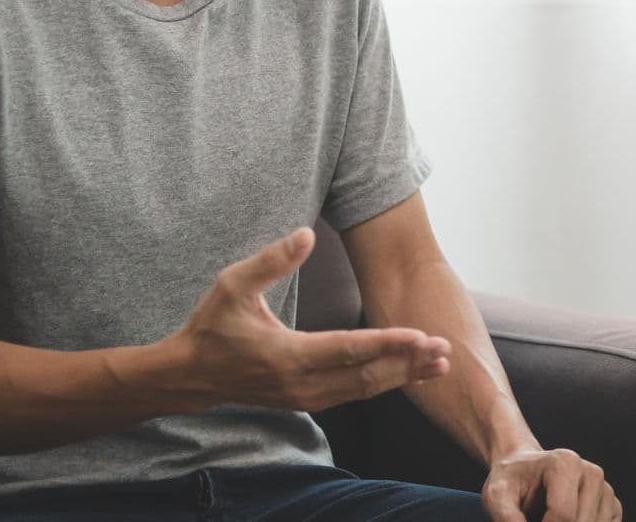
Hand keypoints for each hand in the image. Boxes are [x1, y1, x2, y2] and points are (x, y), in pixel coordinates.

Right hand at [165, 228, 451, 411]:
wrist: (190, 375)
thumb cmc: (212, 324)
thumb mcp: (232, 284)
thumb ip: (271, 260)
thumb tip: (307, 234)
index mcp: (285, 355)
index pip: (346, 350)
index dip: (386, 342)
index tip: (420, 335)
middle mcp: (299, 384)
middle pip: (365, 376)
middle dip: (408, 362)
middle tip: (445, 348)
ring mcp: (304, 398)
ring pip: (364, 389)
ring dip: (403, 376)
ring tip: (440, 364)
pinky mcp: (307, 402)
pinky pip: (354, 394)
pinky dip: (385, 384)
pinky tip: (412, 374)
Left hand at [481, 447, 621, 521]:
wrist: (523, 471)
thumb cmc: (510, 482)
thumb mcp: (496, 496)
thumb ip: (507, 519)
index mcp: (566, 463)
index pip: (564, 516)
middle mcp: (591, 473)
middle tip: (536, 518)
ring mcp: (605, 489)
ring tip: (547, 518)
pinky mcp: (612, 504)